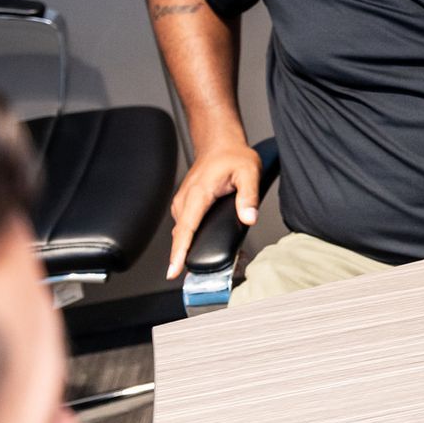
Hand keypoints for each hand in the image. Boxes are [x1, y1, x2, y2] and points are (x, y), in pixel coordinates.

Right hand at [166, 140, 260, 276]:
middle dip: (183, 257)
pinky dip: (189, 238)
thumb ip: (249, 196)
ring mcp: (182, 202)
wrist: (219, 145)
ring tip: (202, 267)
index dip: (179, 251)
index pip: (186, 227)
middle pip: (180, 235)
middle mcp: (185, 199)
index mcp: (199, 193)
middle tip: (195, 278)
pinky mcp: (184, 204)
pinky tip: (199, 248)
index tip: (174, 270)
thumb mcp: (249, 172)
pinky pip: (184, 226)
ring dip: (186, 249)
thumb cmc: (233, 156)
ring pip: (181, 232)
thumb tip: (249, 218)